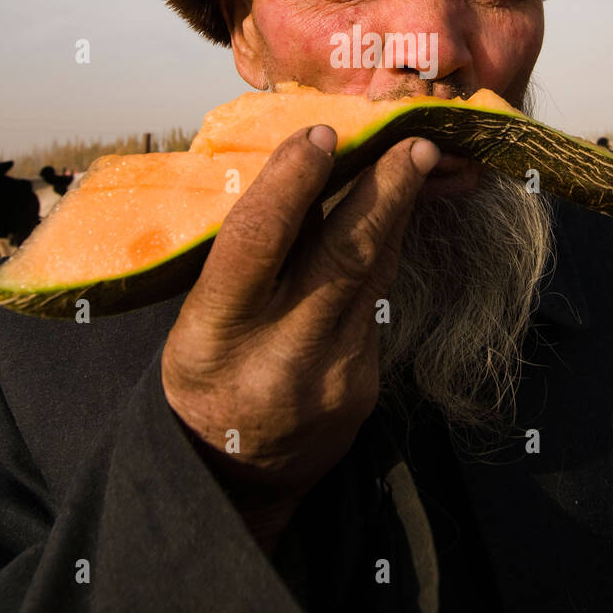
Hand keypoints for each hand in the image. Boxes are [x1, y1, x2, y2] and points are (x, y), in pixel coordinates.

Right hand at [161, 125, 440, 551]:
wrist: (235, 477)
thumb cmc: (207, 373)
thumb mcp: (198, 318)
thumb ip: (245, 260)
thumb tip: (298, 171)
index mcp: (214, 334)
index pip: (256, 244)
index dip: (290, 183)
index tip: (318, 135)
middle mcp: (278, 355)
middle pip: (341, 258)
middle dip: (383, 192)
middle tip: (412, 142)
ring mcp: (332, 375)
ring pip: (372, 276)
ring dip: (395, 213)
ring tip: (414, 160)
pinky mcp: (365, 387)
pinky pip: (376, 306)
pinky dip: (380, 258)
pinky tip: (389, 222)